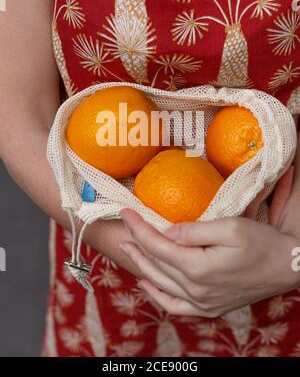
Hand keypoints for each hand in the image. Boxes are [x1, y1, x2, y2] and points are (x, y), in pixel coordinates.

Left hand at [119, 134, 299, 317]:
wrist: (287, 267)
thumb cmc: (261, 243)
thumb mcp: (229, 227)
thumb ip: (194, 231)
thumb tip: (167, 233)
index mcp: (198, 268)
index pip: (157, 245)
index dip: (138, 228)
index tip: (125, 212)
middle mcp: (196, 290)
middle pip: (155, 264)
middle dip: (136, 242)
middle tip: (124, 225)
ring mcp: (202, 303)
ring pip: (160, 284)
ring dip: (141, 265)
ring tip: (128, 248)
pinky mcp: (209, 308)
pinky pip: (174, 306)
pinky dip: (157, 294)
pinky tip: (147, 283)